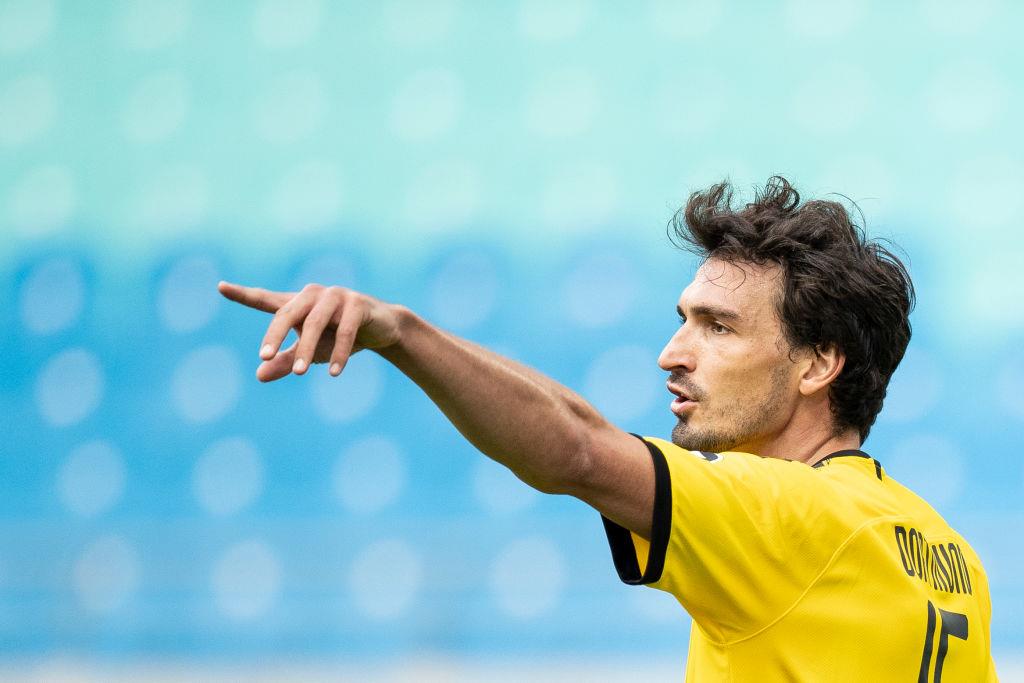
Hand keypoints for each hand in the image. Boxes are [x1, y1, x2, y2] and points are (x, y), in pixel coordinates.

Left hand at [217, 281, 402, 381]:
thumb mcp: (309, 351)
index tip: (221, 287)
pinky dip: (339, 352)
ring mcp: (337, 297)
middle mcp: (313, 295)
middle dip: (275, 335)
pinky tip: (334, 372)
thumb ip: (285, 360)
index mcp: (297, 304)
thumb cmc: (337, 338)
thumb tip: (259, 375)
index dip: (243, 294)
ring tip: (298, 373)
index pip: (266, 299)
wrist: (382, 329)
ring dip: (306, 349)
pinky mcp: (359, 305)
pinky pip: (346, 330)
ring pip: (316, 323)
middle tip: (264, 357)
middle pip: (287, 312)